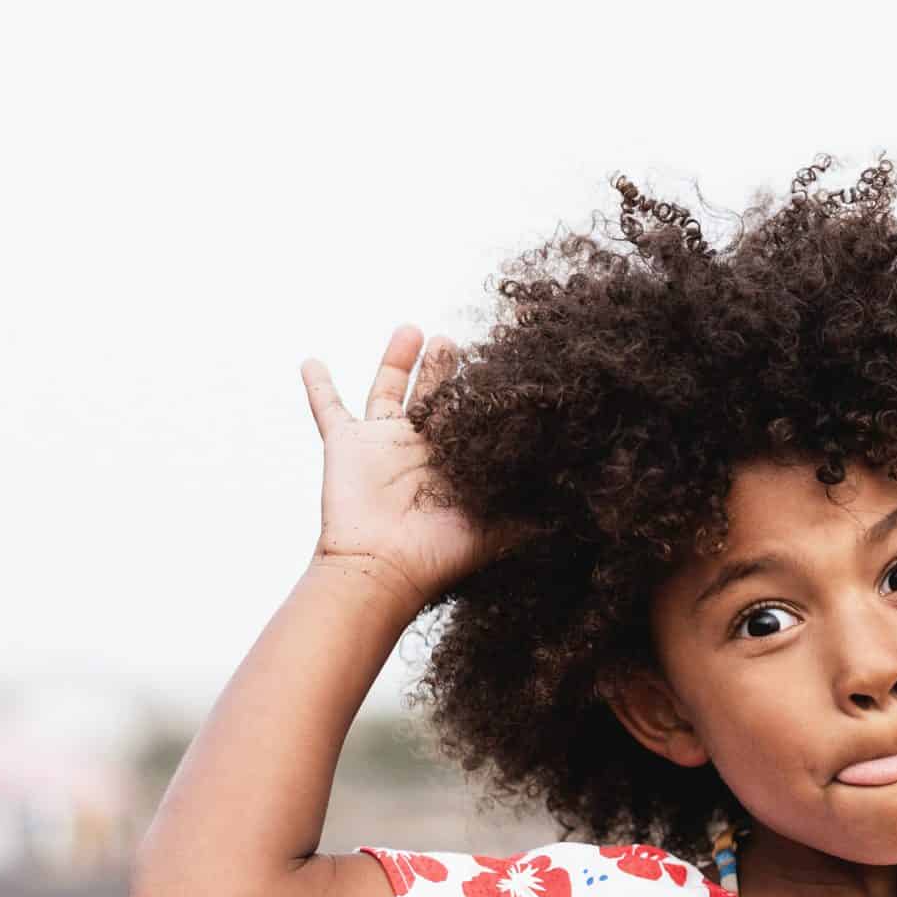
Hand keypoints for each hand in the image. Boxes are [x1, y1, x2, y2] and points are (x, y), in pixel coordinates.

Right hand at [304, 325, 510, 605]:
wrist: (385, 567)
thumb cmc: (441, 554)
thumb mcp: (503, 528)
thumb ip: (537, 509)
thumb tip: (585, 494)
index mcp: (456, 463)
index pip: (472, 418)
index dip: (484, 394)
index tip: (501, 364)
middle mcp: (421, 449)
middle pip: (434, 395)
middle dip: (444, 367)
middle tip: (455, 341)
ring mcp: (382, 444)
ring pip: (389, 389)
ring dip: (397, 359)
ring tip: (412, 329)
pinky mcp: (346, 444)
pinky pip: (328, 408)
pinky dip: (318, 385)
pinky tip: (311, 360)